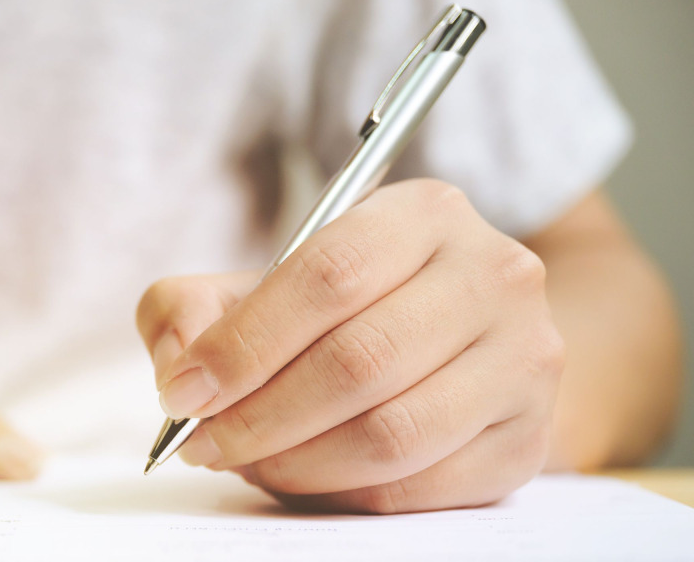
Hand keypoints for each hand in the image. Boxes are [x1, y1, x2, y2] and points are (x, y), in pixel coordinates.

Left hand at [137, 179, 563, 512]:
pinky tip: (305, 477)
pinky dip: (344, 494)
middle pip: (359, 362)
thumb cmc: (353, 306)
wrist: (466, 336)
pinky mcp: (529, 437)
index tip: (185, 392)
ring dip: (297, 463)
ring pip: (392, 435)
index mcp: (425, 214)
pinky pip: (420, 487)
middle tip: (205, 442)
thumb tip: (178, 368)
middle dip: (260, 416)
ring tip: (250, 460)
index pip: (329, 277)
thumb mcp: (269, 281)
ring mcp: (524, 360)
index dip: (245, 344)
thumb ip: (198, 305)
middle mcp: (493, 276)